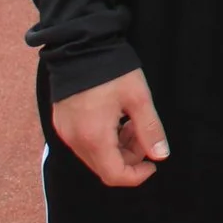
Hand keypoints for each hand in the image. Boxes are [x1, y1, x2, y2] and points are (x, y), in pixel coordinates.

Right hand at [50, 68, 169, 186]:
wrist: (80, 47)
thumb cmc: (112, 71)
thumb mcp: (138, 98)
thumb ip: (150, 129)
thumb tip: (160, 155)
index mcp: (93, 137)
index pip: (114, 175)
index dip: (137, 175)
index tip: (153, 163)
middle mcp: (74, 140)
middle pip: (104, 167)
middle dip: (129, 157)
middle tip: (142, 131)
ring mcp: (65, 133)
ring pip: (95, 156)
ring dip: (117, 147)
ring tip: (131, 121)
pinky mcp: (62, 123)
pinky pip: (85, 143)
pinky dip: (104, 139)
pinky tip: (116, 118)